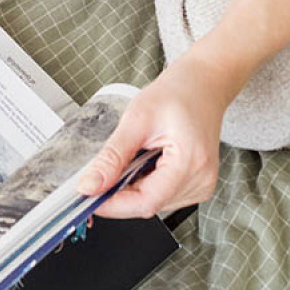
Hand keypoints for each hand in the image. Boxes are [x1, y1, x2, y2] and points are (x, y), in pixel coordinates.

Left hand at [77, 49, 240, 217]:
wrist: (202, 84)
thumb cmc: (176, 94)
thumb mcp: (137, 119)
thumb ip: (113, 156)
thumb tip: (90, 185)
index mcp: (191, 164)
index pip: (146, 202)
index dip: (113, 205)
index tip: (87, 198)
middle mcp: (201, 181)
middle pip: (149, 204)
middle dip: (119, 194)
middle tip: (97, 174)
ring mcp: (202, 185)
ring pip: (154, 202)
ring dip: (132, 187)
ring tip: (131, 154)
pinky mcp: (197, 184)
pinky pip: (163, 194)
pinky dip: (145, 182)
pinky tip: (143, 160)